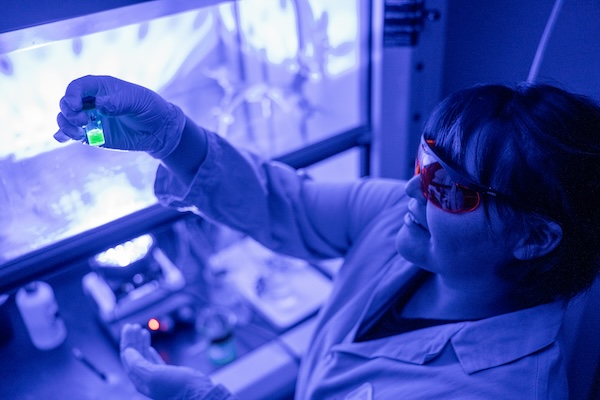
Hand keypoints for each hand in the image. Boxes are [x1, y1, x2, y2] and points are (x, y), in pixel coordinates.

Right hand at [55, 75, 185, 158]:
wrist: (158, 129)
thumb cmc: (149, 108)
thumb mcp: (137, 101)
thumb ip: (118, 102)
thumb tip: (99, 105)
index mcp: (101, 87)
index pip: (78, 87)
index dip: (72, 95)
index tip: (76, 106)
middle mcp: (91, 101)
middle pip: (66, 102)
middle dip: (69, 112)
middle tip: (83, 121)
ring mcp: (90, 118)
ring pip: (65, 118)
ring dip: (65, 125)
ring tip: (79, 134)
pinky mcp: (91, 134)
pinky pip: (71, 134)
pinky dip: (63, 135)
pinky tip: (62, 138)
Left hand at [120, 323, 215, 399]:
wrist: (197, 394)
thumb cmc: (176, 386)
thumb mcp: (154, 375)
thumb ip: (138, 364)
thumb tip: (127, 352)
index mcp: (139, 379)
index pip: (128, 357)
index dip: (127, 341)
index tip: (129, 327)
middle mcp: (145, 377)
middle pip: (134, 355)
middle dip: (132, 339)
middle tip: (132, 326)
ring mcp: (155, 375)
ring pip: (143, 356)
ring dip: (140, 342)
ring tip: (141, 330)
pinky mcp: (166, 373)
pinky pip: (153, 360)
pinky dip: (149, 351)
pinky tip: (148, 346)